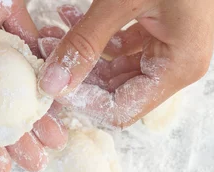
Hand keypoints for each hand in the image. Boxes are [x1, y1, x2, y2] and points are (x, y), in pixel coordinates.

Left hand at [38, 2, 213, 127]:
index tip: (53, 84)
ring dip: (80, 55)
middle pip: (114, 92)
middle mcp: (174, 65)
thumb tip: (53, 83)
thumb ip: (84, 43)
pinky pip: (118, 49)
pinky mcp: (155, 35)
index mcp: (178, 66)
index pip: (122, 108)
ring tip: (51, 36)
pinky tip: (69, 19)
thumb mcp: (121, 2)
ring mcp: (165, 50)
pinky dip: (94, 38)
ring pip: (112, 70)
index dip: (85, 101)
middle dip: (76, 76)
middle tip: (46, 57)